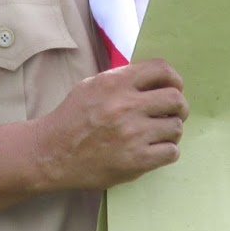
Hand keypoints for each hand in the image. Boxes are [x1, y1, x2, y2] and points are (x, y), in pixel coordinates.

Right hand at [32, 58, 188, 191]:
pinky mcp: (136, 161)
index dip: (174, 79)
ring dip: (171, 131)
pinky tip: (153, 151)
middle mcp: (126, 106)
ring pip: (176, 127)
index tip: (172, 88)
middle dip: (178, 107)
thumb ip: (123, 80)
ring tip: (158, 134)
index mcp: (114, 82)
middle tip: (171, 114)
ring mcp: (132, 134)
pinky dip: (166, 151)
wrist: (51, 153)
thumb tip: (156, 80)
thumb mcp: (92, 86)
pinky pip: (171, 152)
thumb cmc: (72, 118)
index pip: (161, 69)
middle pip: (176, 99)